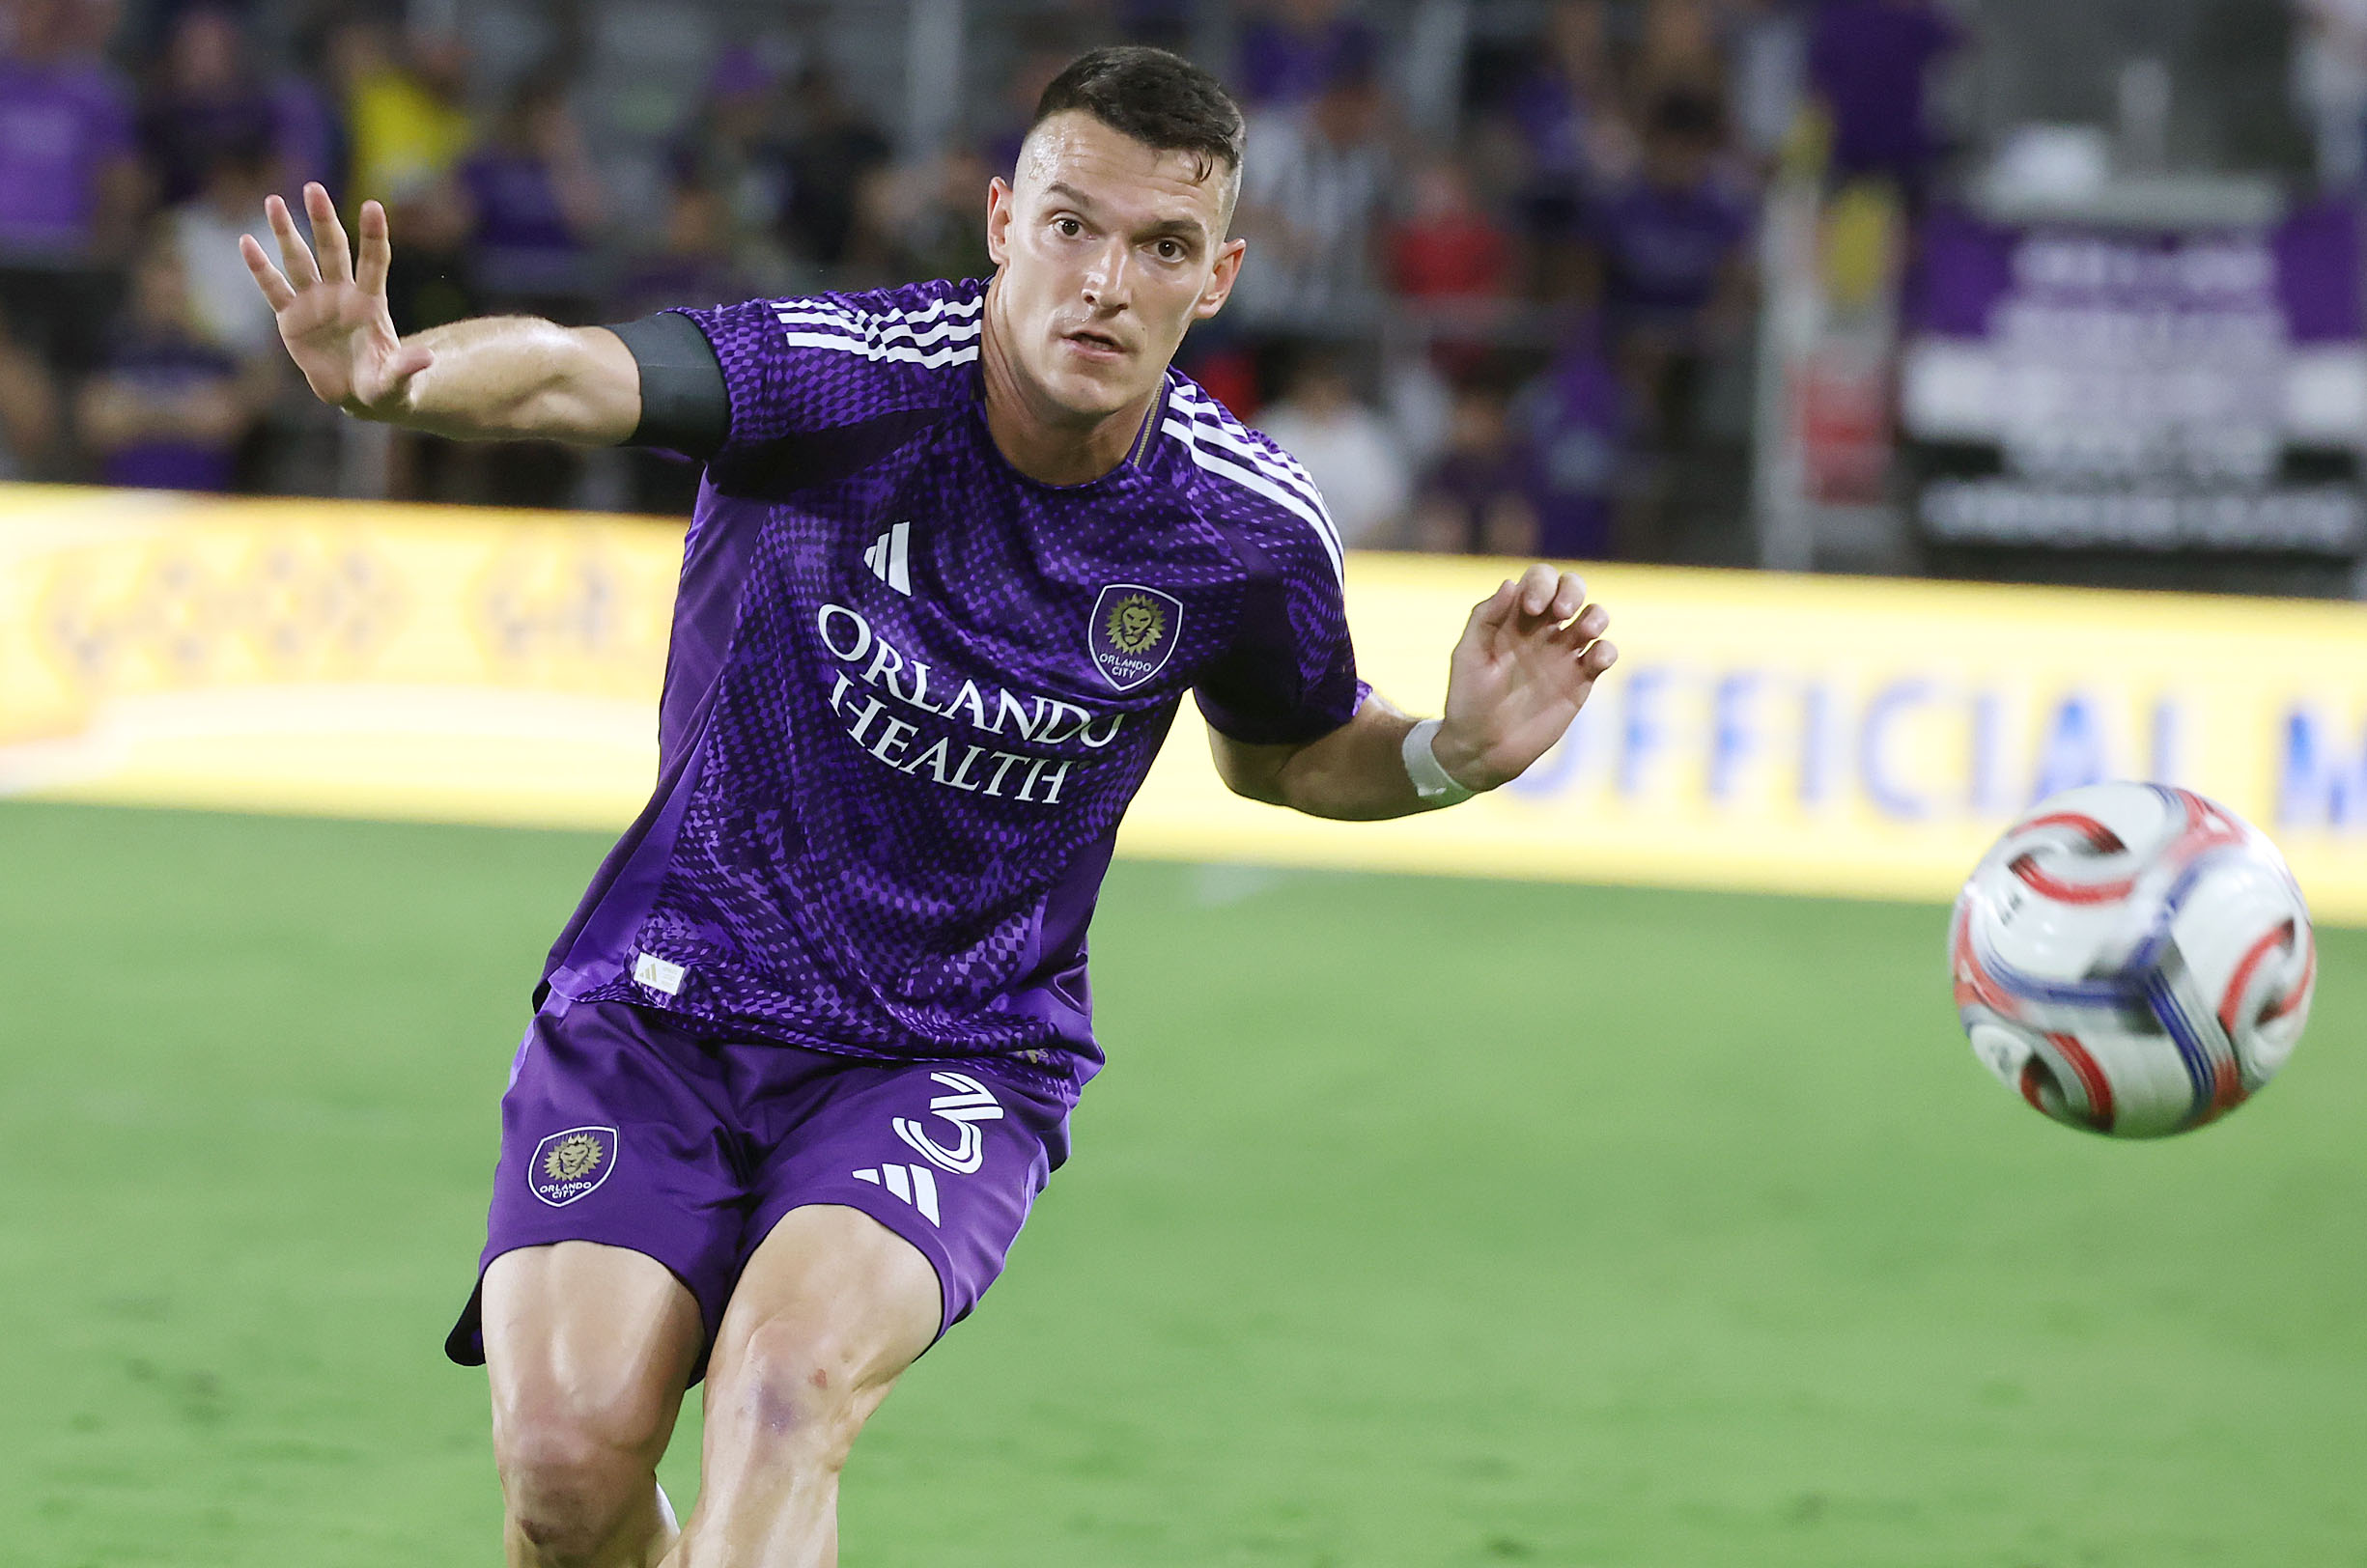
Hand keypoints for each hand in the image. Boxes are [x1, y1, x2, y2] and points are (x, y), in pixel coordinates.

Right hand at [240, 183, 432, 418]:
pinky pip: (273, 289)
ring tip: (273, 201)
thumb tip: (428, 359)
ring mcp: (314, 302)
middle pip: (333, 249)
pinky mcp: (291, 318)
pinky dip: (260, 268)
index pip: (374, 261)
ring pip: (299, 260)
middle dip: (323, 220)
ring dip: (286, 232)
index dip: (373, 235)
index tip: (373, 207)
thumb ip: (407, 367)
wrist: (358, 396)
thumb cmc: (384, 384)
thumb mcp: (397, 380)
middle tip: (314, 188)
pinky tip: (247, 242)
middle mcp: (341, 294)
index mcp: (371, 302)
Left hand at [1433, 564, 1617, 791]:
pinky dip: (1606, 650)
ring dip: (1597, 615)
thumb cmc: (1467, 699)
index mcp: (1514, 618)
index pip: (1538, 581)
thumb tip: (1511, 583)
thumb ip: (1485, 617)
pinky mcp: (1580, 682)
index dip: (1540, 584)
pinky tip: (1593, 660)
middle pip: (1571, 590)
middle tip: (1561, 612)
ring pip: (1594, 618)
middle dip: (1572, 590)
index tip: (1530, 609)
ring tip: (1584, 630)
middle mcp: (1542, 631)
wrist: (1482, 747)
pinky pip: (1603, 655)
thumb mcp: (1467, 655)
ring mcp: (1563, 655)